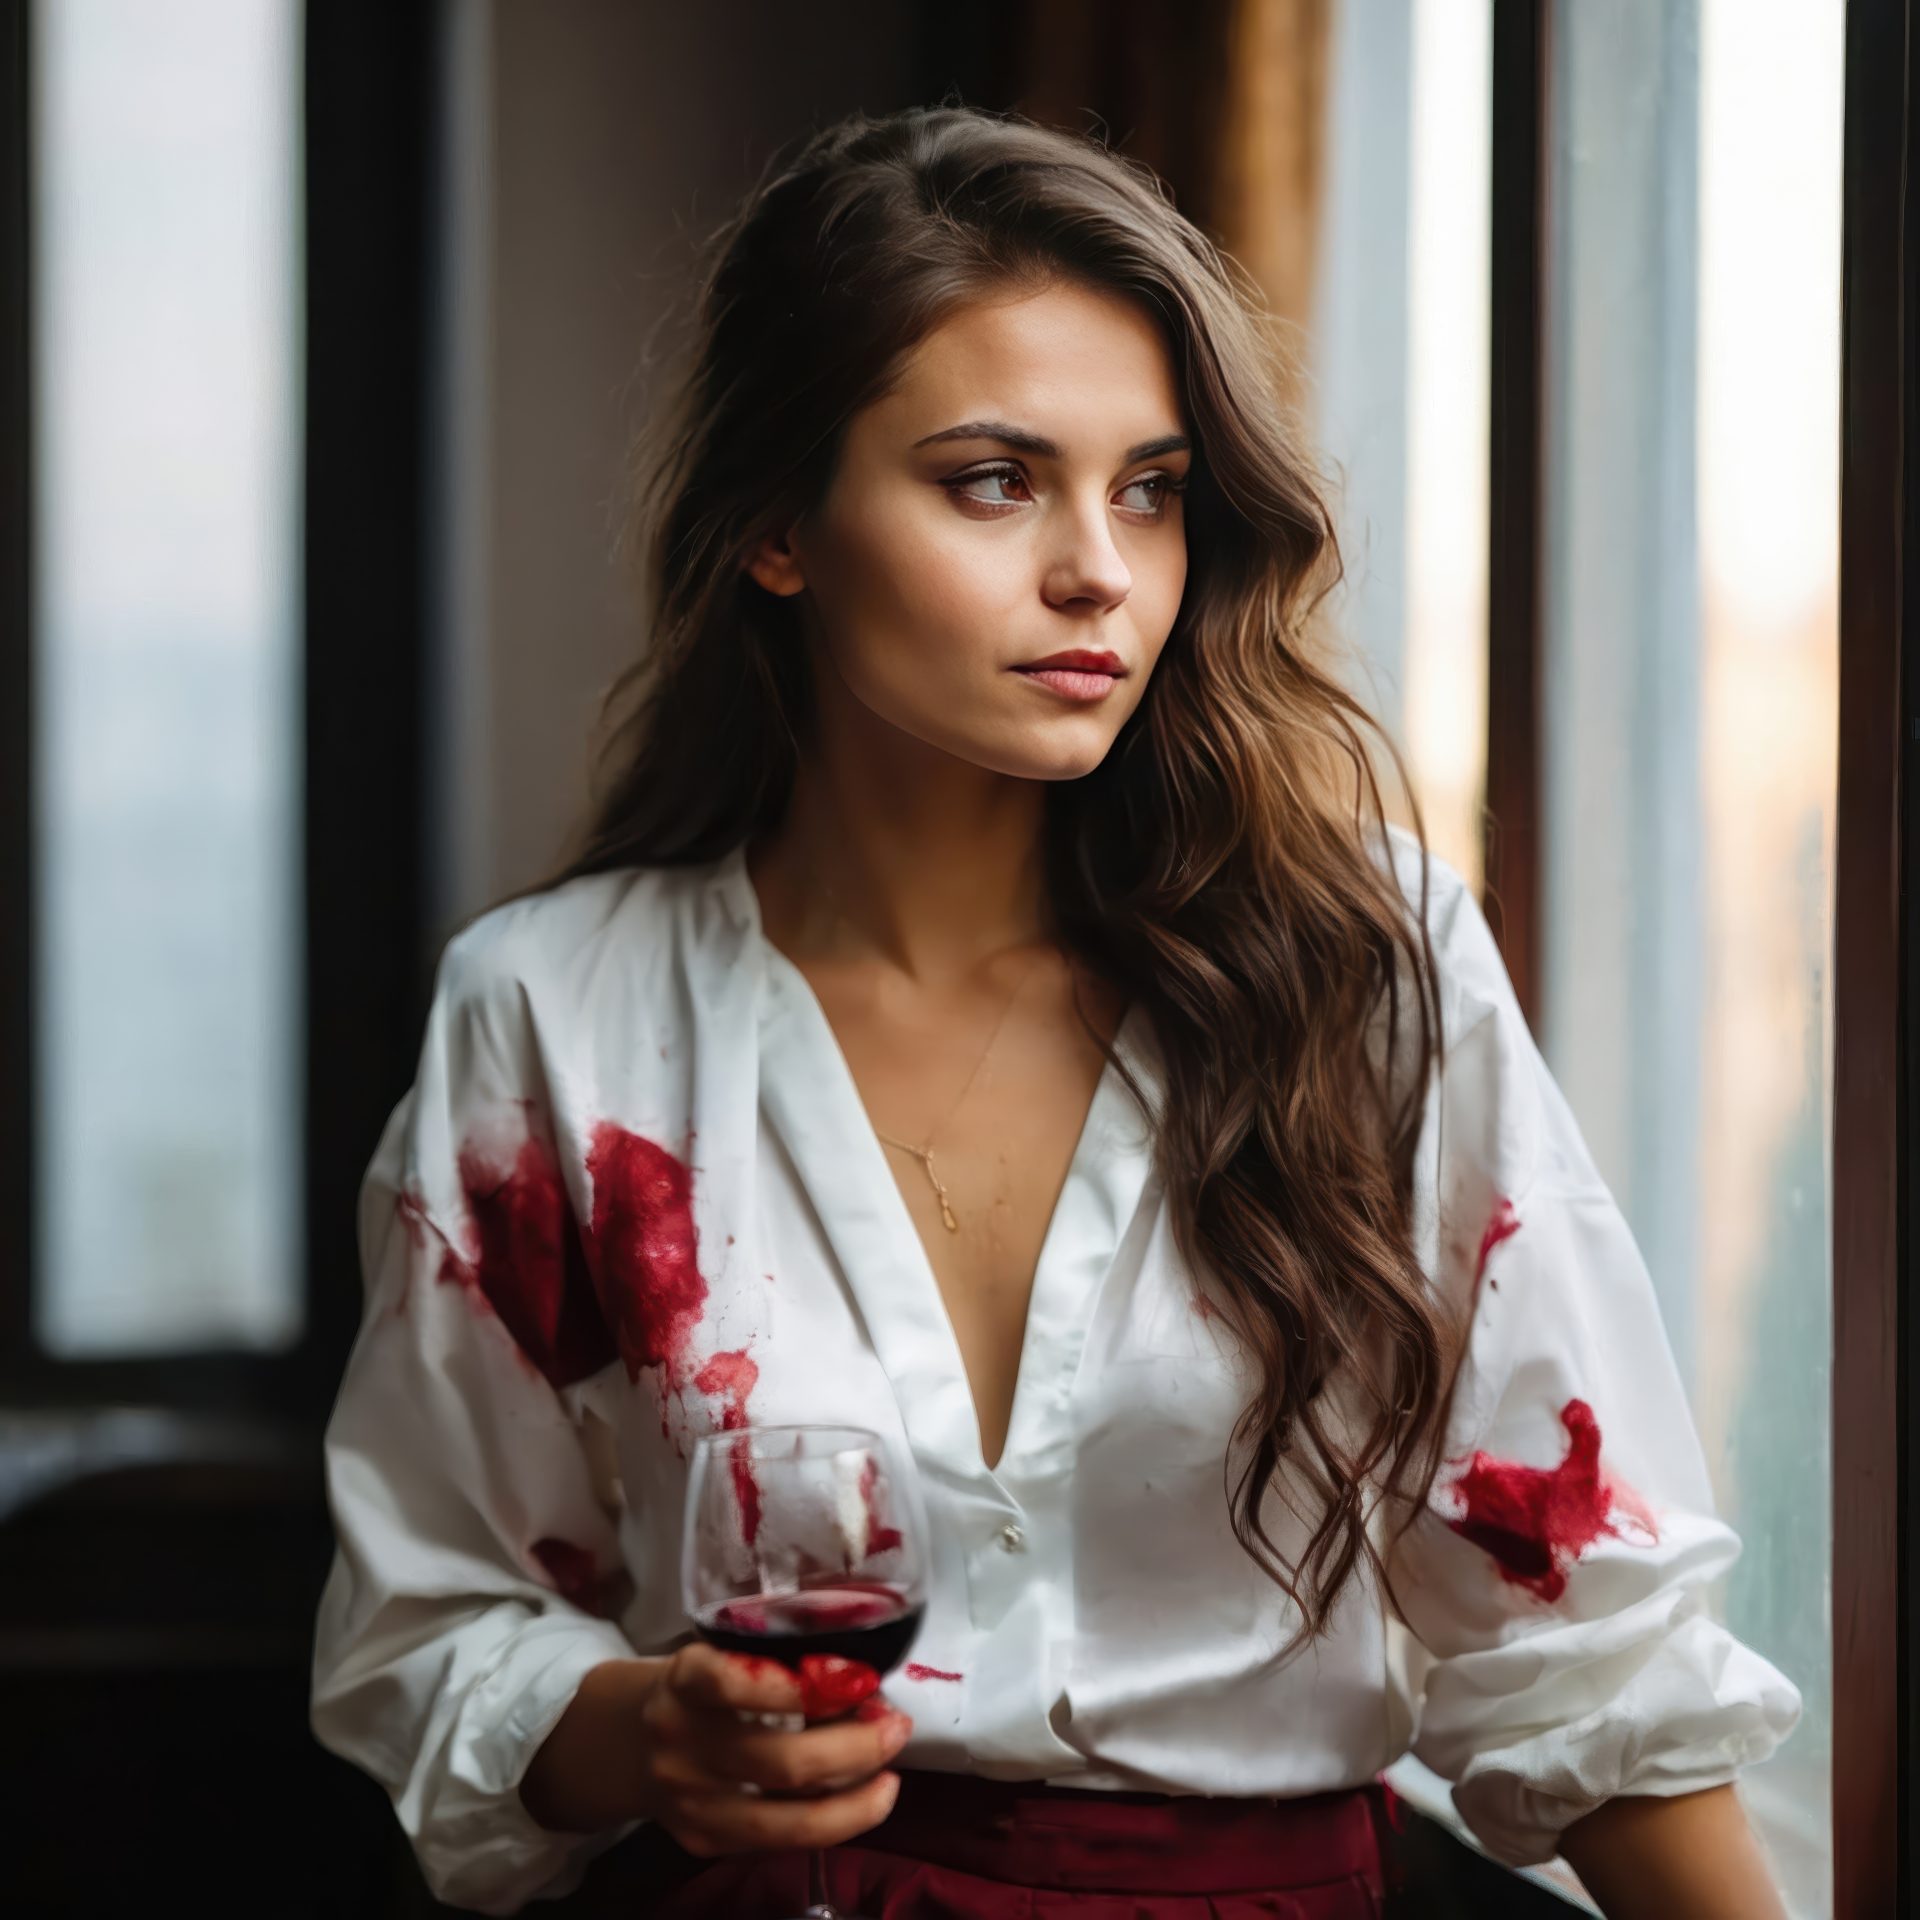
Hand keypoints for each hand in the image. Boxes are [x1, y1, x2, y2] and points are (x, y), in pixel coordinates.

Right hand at [519, 1647, 912, 1856]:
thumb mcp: (713, 1654)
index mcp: (684, 1680)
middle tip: (897, 1726)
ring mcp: (690, 1800)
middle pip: (779, 1760)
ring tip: (892, 1777)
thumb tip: (859, 1675)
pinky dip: (832, 1823)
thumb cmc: (690, 1686)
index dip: (796, 1684)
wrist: (618, 1741)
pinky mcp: (702, 1841)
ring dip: (855, 1800)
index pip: (731, 1679)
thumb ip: (768, 1663)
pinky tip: (862, 1802)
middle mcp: (682, 1741)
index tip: (857, 1674)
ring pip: (786, 1818)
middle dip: (854, 1747)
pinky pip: (779, 1841)